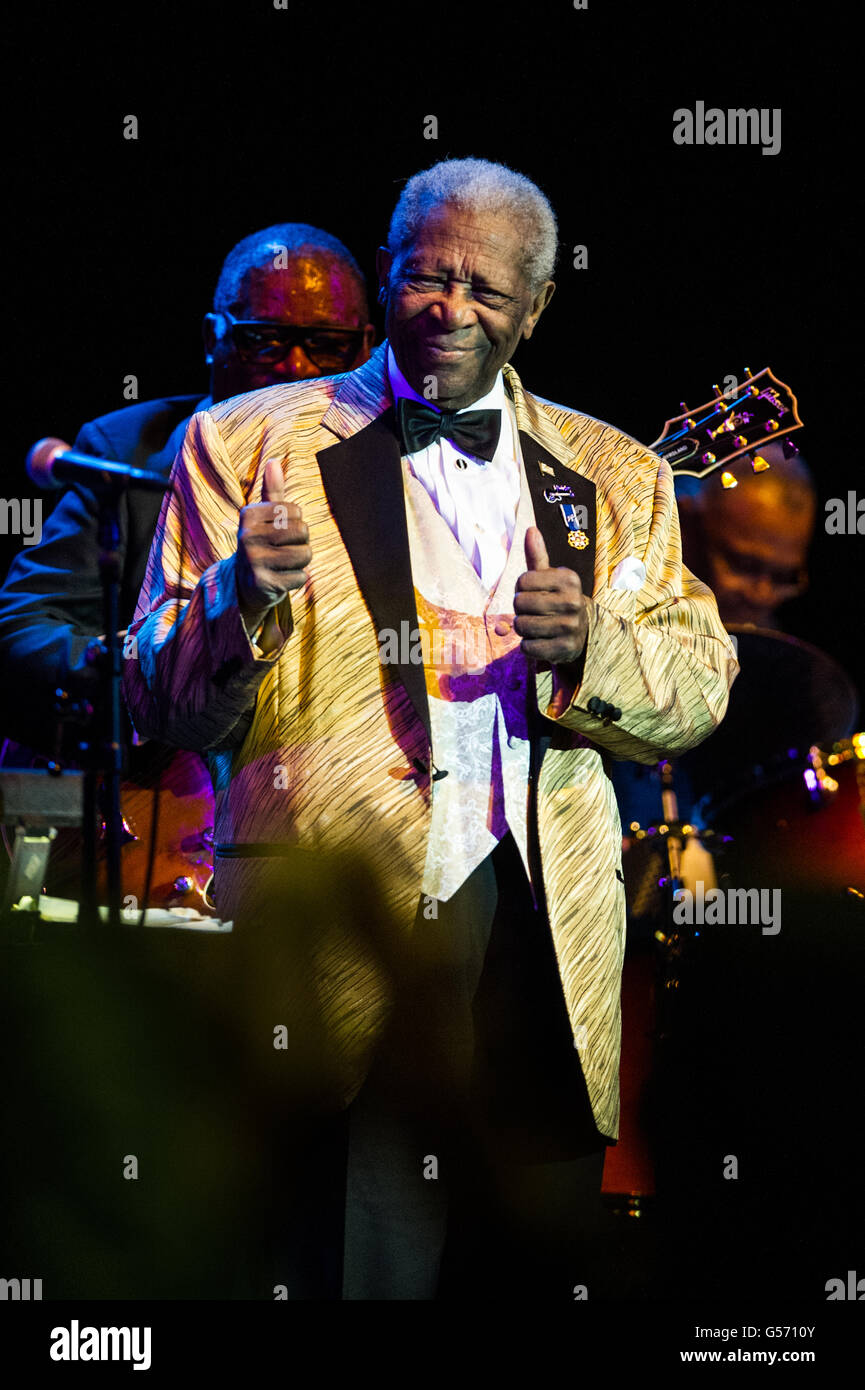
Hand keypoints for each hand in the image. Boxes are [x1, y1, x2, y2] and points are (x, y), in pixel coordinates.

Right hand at [236, 459, 310, 632]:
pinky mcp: (264, 583)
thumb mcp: (264, 517)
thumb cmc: (261, 544)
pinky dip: (296, 579)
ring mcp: (254, 560)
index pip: (297, 511)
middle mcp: (247, 536)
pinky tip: (280, 578)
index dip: (296, 523)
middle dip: (301, 543)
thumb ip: (272, 491)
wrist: (243, 584)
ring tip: (283, 564)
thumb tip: (274, 462)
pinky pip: (301, 577)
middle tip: (282, 550)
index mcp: (248, 515)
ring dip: (301, 562)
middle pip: (303, 531)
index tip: (278, 533)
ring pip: (305, 554)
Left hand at [514, 526, 587, 665]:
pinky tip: (541, 640)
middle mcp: (574, 601)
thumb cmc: (556, 599)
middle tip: (533, 611)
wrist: (580, 632)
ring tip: (536, 625)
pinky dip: (528, 646)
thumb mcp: (549, 577)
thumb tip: (530, 529)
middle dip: (520, 609)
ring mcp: (571, 626)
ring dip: (522, 628)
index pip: (522, 581)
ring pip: (522, 626)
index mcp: (569, 579)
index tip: (533, 592)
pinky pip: (527, 647)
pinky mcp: (565, 648)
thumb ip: (537, 556)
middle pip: (520, 603)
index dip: (520, 589)